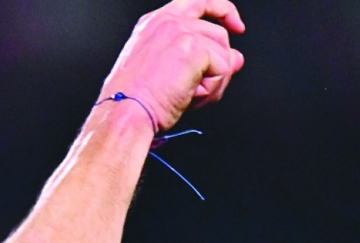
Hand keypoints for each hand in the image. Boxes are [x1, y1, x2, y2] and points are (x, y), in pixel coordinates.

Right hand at [99, 0, 246, 130]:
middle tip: (195, 91)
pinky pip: (223, 69)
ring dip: (213, 82)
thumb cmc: (132, 101)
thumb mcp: (166, 72)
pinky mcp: (195, 48)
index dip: (223, 11)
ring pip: (224, 54)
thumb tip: (236, 59)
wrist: (123, 114)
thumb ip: (201, 57)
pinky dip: (211, 90)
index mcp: (154, 24)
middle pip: (219, 35)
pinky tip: (189, 97)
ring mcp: (182, 32)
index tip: (236, 27)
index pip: (199, 3)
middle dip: (218, 66)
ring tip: (187, 96)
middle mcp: (168, 22)